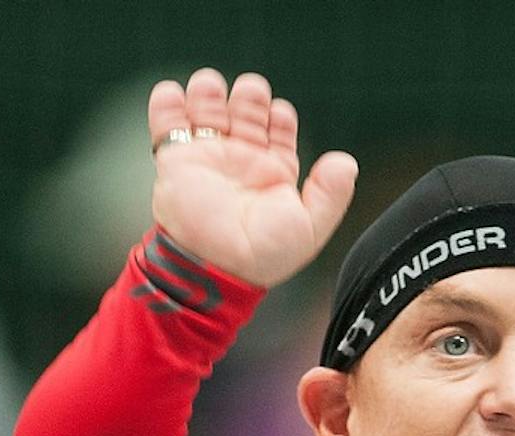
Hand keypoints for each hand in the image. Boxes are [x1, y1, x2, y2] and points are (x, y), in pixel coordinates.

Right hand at [147, 69, 357, 286]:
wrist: (213, 266)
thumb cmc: (261, 256)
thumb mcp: (308, 229)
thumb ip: (330, 196)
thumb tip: (347, 164)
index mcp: (272, 174)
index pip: (278, 129)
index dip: (280, 116)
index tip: (279, 115)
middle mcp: (241, 162)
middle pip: (245, 111)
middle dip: (248, 96)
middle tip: (250, 94)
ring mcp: (207, 159)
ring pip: (208, 110)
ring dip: (208, 92)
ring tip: (209, 89)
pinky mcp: (175, 163)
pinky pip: (168, 126)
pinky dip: (167, 104)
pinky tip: (173, 95)